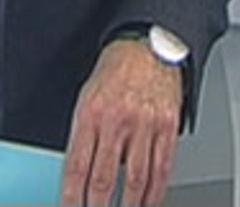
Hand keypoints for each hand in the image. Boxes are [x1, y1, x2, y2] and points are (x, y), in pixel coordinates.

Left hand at [61, 40, 182, 205]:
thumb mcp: (86, 101)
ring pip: (136, 180)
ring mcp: (145, 125)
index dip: (72, 198)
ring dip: (129, 206)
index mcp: (90, 115)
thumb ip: (82, 138)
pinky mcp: (168, 127)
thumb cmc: (114, 75)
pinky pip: (162, 169)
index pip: (77, 168)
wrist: (148, 49)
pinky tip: (149, 203)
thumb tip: (77, 178)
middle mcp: (117, 121)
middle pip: (104, 179)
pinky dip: (156, 193)